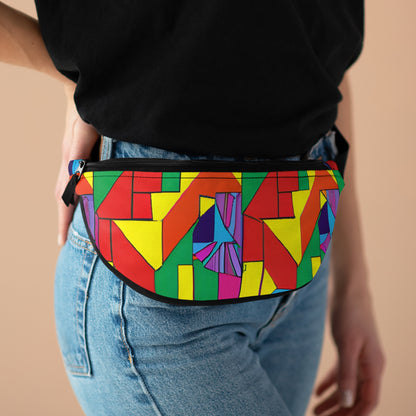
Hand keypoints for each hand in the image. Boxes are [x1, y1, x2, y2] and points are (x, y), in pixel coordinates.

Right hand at [55, 82, 99, 245]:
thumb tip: (76, 178)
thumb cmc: (85, 107)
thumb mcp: (84, 130)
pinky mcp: (79, 152)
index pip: (64, 196)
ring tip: (71, 226)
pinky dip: (75, 193)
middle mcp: (69, 162)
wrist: (79, 87)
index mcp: (71, 161)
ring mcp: (73, 157)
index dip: (64, 219)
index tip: (61, 241)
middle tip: (64, 240)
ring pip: (67, 188)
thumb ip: (80, 152)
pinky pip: (74, 178)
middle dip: (64, 219)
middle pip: (62, 196)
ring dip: (68, 208)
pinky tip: (83, 197)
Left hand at [313, 283, 385, 415]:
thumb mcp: (347, 344)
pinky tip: (317, 392)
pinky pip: (341, 372)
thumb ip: (347, 373)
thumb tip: (348, 403)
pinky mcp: (349, 349)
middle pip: (356, 397)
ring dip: (333, 401)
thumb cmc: (350, 314)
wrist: (349, 290)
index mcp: (374, 366)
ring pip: (347, 386)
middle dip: (340, 412)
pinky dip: (330, 383)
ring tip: (314, 411)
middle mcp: (369, 365)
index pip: (368, 401)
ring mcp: (359, 357)